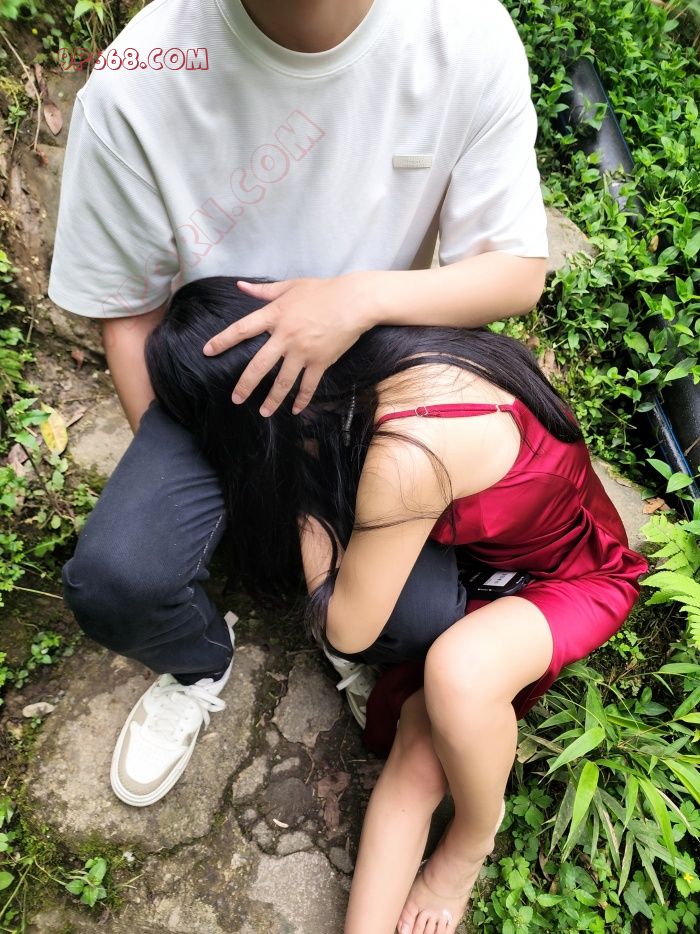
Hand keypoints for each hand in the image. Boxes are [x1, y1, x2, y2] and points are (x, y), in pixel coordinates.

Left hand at [202, 273, 378, 415]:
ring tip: (263, 412)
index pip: (242, 330)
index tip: (207, 352)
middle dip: (245, 385)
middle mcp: (285, 337)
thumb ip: (264, 290)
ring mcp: (303, 352)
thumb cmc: (323, 290)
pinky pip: (308, 385)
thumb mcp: (291, 286)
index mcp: (275, 315)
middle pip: (259, 365)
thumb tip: (241, 286)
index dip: (222, 341)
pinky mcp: (320, 362)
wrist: (354, 301)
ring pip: (283, 382)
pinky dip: (302, 399)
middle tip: (235, 399)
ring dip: (272, 400)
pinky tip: (296, 410)